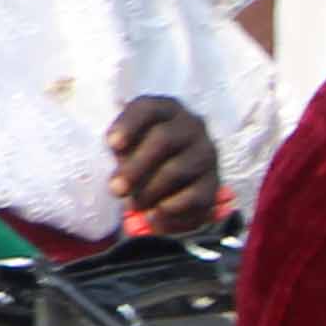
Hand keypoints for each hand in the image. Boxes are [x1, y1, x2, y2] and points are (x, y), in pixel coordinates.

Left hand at [110, 97, 223, 235]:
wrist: (175, 172)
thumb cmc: (141, 150)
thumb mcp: (128, 142)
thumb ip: (121, 148)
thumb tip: (120, 169)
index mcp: (166, 109)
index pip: (147, 108)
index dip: (128, 125)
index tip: (111, 145)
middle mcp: (192, 126)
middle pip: (163, 139)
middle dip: (135, 167)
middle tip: (115, 189)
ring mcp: (206, 154)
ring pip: (177, 170)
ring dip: (150, 191)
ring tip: (133, 204)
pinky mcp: (214, 183)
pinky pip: (194, 197)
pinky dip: (171, 209)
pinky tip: (153, 217)